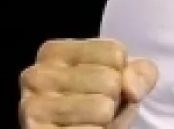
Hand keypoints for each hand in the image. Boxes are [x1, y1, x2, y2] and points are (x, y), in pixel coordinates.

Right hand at [20, 38, 158, 127]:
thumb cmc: (97, 106)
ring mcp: (33, 107)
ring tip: (89, 121)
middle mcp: (37, 76)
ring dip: (104, 120)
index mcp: (54, 52)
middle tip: (95, 108)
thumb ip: (140, 73)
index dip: (120, 73)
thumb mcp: (122, 81)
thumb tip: (132, 88)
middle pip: (110, 79)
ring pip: (102, 107)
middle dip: (113, 98)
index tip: (101, 85)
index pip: (114, 52)